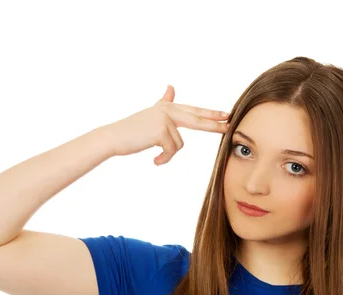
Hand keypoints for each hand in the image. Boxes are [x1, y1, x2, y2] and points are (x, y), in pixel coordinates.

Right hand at [101, 85, 229, 164]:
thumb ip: (163, 102)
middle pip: (197, 119)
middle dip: (214, 125)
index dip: (210, 113)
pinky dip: (163, 159)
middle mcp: (167, 110)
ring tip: (155, 154)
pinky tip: (154, 160)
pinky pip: (171, 151)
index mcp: (167, 107)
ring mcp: (164, 119)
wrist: (113, 138)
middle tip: (229, 126)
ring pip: (179, 144)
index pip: (193, 110)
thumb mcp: (151, 114)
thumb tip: (171, 86)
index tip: (226, 114)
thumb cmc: (131, 130)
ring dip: (167, 153)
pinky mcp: (161, 131)